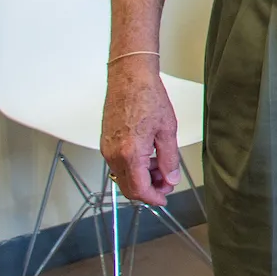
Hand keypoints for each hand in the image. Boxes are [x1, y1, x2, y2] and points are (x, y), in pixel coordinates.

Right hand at [101, 59, 179, 207]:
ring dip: (142, 178)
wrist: (129, 76)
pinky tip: (149, 157)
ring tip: (161, 166)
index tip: (164, 198)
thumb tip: (170, 178)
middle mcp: (114, 154)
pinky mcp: (106, 141)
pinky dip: (133, 167)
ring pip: (123, 176)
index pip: (140, 190)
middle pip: (129, 187)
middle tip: (166, 183)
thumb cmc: (147, 96)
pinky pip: (118, 164)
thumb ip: (169, 159)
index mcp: (130, 153)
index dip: (154, 198)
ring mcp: (107, 148)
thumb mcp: (167, 130)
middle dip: (149, 190)